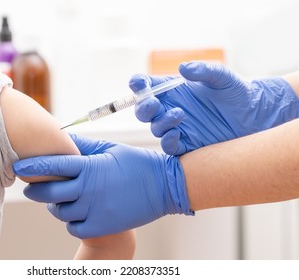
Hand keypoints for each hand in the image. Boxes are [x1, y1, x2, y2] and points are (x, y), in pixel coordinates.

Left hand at [13, 134, 192, 238]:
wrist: (163, 186)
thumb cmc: (136, 163)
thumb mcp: (110, 148)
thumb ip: (83, 147)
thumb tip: (61, 140)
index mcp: (91, 167)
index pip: (53, 165)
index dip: (32, 166)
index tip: (18, 166)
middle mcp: (90, 189)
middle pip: (50, 193)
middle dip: (35, 190)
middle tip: (31, 187)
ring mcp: (96, 210)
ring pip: (60, 212)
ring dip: (55, 206)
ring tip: (59, 199)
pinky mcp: (103, 225)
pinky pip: (74, 228)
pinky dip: (70, 222)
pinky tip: (75, 213)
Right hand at [130, 61, 298, 154]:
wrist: (255, 118)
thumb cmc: (238, 94)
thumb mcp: (222, 78)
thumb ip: (203, 71)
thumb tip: (182, 68)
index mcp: (175, 90)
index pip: (148, 86)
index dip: (138, 84)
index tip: (138, 83)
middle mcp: (171, 108)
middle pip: (144, 110)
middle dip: (143, 107)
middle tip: (153, 103)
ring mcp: (177, 127)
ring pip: (154, 127)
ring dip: (160, 122)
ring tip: (180, 115)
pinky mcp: (185, 144)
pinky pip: (168, 145)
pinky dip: (167, 140)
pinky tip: (178, 133)